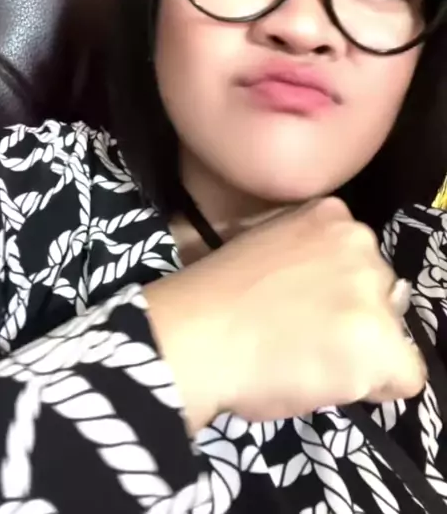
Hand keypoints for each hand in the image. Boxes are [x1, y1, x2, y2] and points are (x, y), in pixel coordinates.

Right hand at [145, 197, 425, 432]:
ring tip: (307, 362)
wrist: (198, 334)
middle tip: (303, 338)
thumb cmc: (213, 296)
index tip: (303, 310)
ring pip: (392, 336)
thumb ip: (303, 255)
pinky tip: (329, 382)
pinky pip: (406, 377)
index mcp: (331, 215)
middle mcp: (361, 243)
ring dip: (359, 353)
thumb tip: (321, 291)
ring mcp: (372, 291)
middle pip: (382, 294)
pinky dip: (375, 389)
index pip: (360, 261)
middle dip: (352, 319)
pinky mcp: (380, 341)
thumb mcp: (262, 243)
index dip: (336, 294)